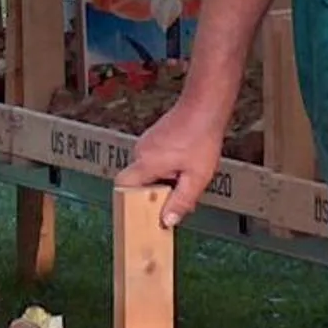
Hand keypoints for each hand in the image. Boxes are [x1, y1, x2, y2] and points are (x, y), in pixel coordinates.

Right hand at [115, 93, 228, 228]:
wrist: (205, 107)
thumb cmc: (201, 138)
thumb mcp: (197, 177)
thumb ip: (182, 201)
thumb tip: (167, 221)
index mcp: (146, 163)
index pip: (122, 186)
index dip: (130, 200)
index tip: (146, 209)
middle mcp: (141, 152)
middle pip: (138, 181)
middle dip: (157, 191)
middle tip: (177, 192)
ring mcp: (147, 142)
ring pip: (149, 170)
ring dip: (165, 178)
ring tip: (186, 174)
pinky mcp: (155, 137)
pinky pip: (155, 159)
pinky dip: (168, 166)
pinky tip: (186, 163)